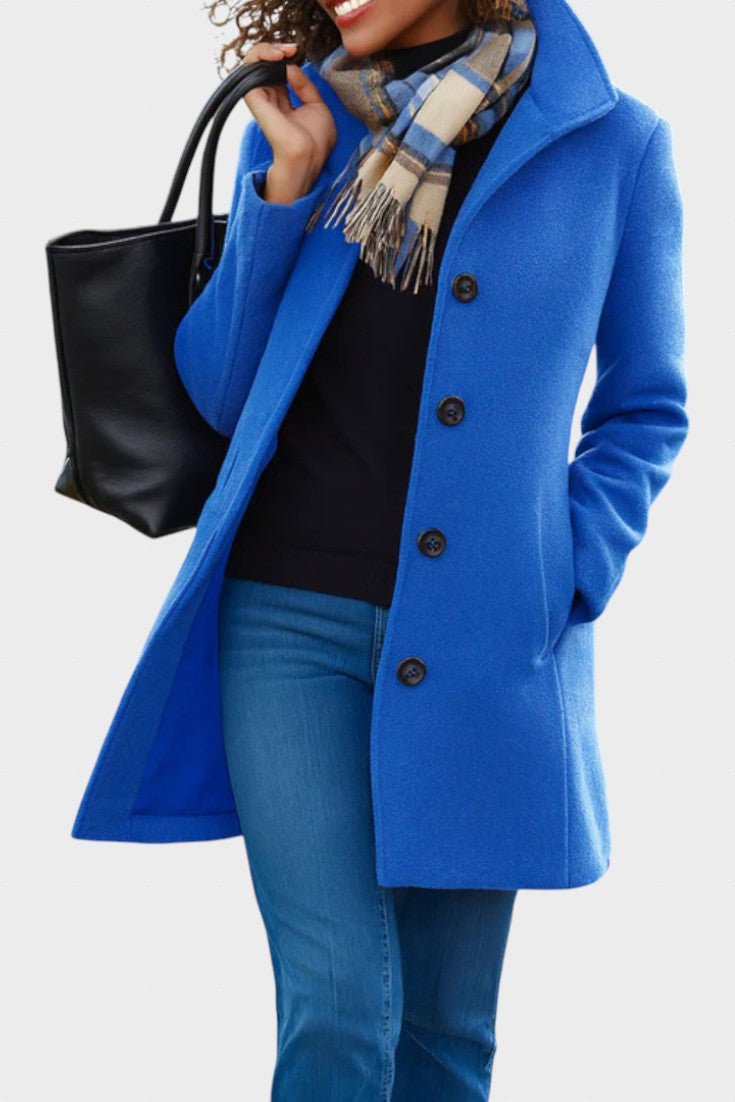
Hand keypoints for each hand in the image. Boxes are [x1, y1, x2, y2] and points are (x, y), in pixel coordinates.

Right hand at [242, 41, 336, 204]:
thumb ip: (304, 86)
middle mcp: (269, 99)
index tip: (297, 52)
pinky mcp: (253, 97)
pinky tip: (277, 56)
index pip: (276, 72)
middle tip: (291, 49)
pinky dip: (260, 55)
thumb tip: (291, 67)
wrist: (307, 156)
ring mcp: (260, 98)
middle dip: (276, 50)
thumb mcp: (317, 107)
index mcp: (282, 103)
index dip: (285, 58)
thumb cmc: (315, 141)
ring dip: (267, 49)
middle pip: (263, 65)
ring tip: (283, 50)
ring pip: (252, 62)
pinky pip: (248, 68)